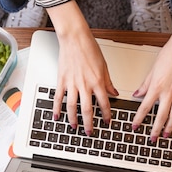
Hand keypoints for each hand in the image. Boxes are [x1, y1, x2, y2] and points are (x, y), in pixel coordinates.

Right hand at [47, 2, 117, 133]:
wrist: (75, 39)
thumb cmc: (89, 49)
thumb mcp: (104, 66)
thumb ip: (108, 82)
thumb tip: (114, 93)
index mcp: (97, 81)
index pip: (104, 103)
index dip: (106, 114)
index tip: (107, 121)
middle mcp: (85, 85)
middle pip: (87, 110)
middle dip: (89, 123)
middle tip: (90, 132)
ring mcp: (72, 84)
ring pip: (72, 107)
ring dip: (73, 119)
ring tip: (74, 127)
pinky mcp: (62, 81)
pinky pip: (59, 98)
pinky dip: (57, 108)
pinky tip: (57, 116)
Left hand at [131, 17, 171, 141]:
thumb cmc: (169, 53)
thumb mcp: (152, 69)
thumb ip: (145, 84)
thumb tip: (137, 94)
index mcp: (156, 86)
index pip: (145, 107)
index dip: (139, 119)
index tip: (135, 127)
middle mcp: (169, 92)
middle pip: (160, 116)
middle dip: (155, 129)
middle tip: (152, 139)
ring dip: (169, 127)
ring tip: (166, 135)